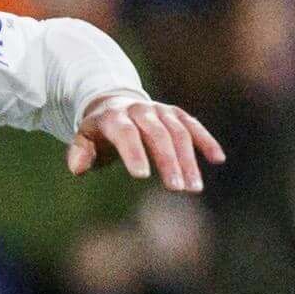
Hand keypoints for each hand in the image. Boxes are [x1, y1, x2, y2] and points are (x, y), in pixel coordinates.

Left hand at [66, 97, 224, 194]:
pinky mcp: (176, 114)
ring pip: (179, 133)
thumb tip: (77, 168)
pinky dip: (206, 141)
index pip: (126, 134)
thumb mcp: (83, 139)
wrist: (113, 103)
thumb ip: (80, 152)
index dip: (134, 153)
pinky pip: (193, 126)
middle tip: (176, 189)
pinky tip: (217, 159)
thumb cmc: (98, 132)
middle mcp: (140, 110)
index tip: (142, 176)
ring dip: (189, 160)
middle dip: (168, 162)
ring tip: (194, 188)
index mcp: (114, 117)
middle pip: (157, 135)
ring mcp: (160, 111)